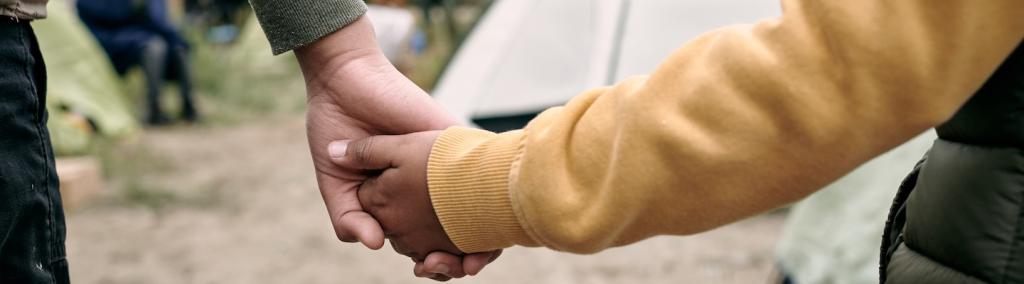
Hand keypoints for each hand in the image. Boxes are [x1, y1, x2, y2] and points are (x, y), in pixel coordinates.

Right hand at [296, 16, 498, 279]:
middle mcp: (429, 188)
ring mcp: (445, 166)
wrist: (343, 81)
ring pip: (480, 211)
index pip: (428, 243)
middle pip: (459, 235)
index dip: (434, 263)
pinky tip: (480, 221)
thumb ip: (349, 218)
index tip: (425, 268)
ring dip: (480, 241)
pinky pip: (484, 170)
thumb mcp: (335, 184)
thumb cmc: (336, 129)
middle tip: (441, 265)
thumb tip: (375, 244)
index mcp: (403, 202)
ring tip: (464, 259)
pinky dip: (489, 201)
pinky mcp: (454, 139)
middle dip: (458, 261)